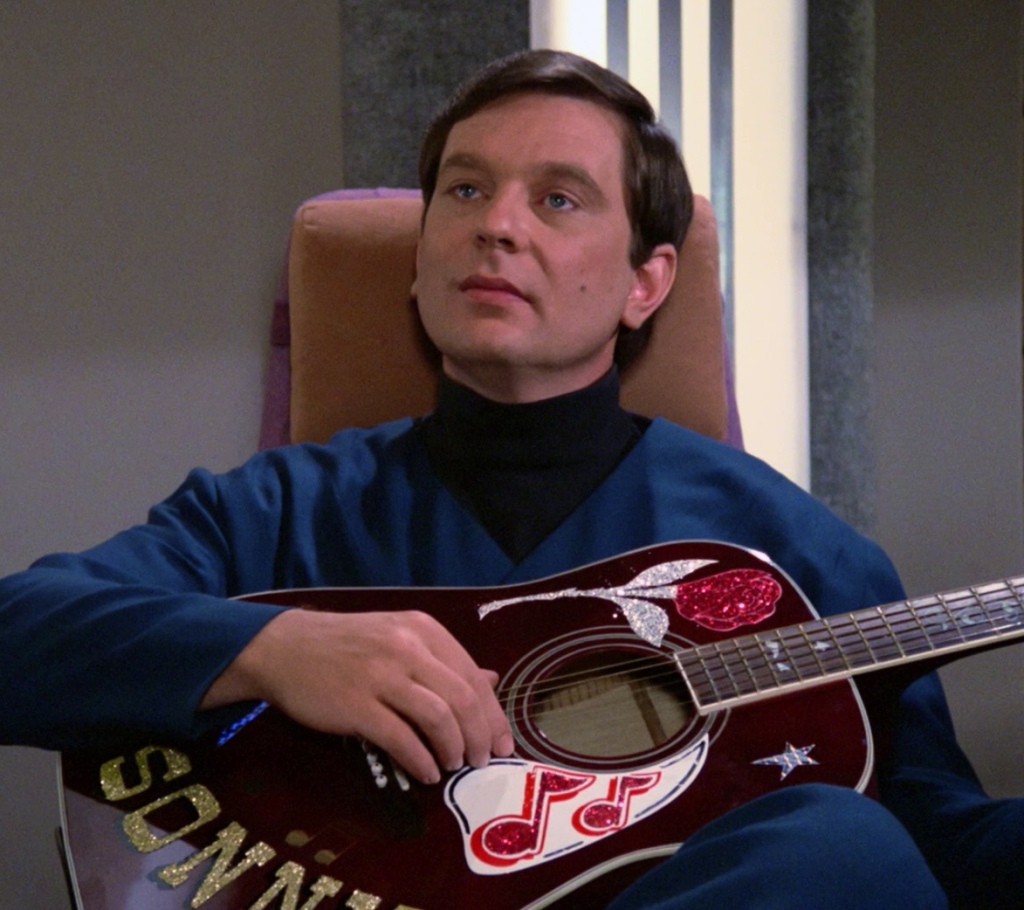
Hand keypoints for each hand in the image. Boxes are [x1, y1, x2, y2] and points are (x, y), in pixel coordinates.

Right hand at [202, 609, 514, 783]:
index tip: (502, 743)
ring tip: (454, 766)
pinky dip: (421, 760)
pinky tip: (426, 773)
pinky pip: (401, 738)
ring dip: (453, 749)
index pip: (473, 675)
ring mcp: (381, 675)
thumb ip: (444, 660)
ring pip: (438, 717)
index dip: (493, 714)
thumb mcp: (400, 637)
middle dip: (480, 736)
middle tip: (481, 761)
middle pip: (462, 698)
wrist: (285, 647)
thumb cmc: (347, 645)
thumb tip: (492, 679)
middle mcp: (407, 647)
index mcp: (423, 629)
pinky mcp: (356, 705)